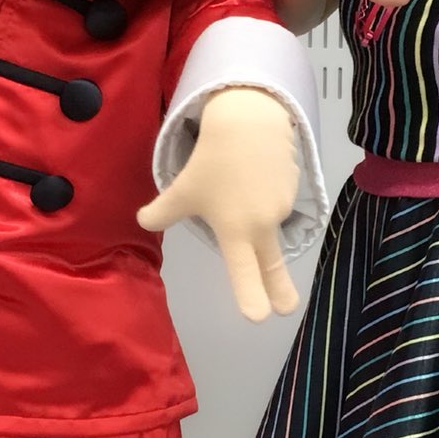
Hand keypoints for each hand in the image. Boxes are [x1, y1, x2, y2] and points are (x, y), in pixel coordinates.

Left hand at [136, 88, 301, 322]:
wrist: (249, 120)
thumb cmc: (211, 160)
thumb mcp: (182, 188)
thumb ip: (162, 212)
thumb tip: (143, 222)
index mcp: (236, 231)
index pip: (244, 272)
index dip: (250, 295)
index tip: (259, 317)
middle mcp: (263, 225)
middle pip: (272, 264)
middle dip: (280, 289)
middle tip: (287, 309)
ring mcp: (282, 207)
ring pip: (268, 220)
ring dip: (257, 213)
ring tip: (237, 182)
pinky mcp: (294, 187)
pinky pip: (278, 197)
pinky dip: (267, 192)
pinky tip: (254, 172)